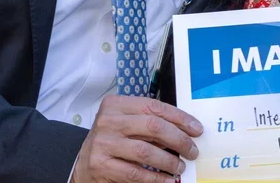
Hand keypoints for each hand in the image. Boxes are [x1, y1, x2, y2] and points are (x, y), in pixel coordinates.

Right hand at [73, 95, 201, 182]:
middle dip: (178, 139)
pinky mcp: (102, 165)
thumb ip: (148, 122)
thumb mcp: (125, 124)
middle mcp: (108, 121)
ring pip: (146, 151)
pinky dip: (156, 178)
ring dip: (169, 161)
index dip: (179, 118)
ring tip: (180, 167)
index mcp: (115, 104)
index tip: (196, 129)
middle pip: (153, 126)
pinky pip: (136, 173)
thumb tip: (186, 130)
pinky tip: (167, 180)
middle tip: (192, 151)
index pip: (153, 106)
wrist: (83, 164)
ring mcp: (103, 144)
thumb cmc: (112, 141)